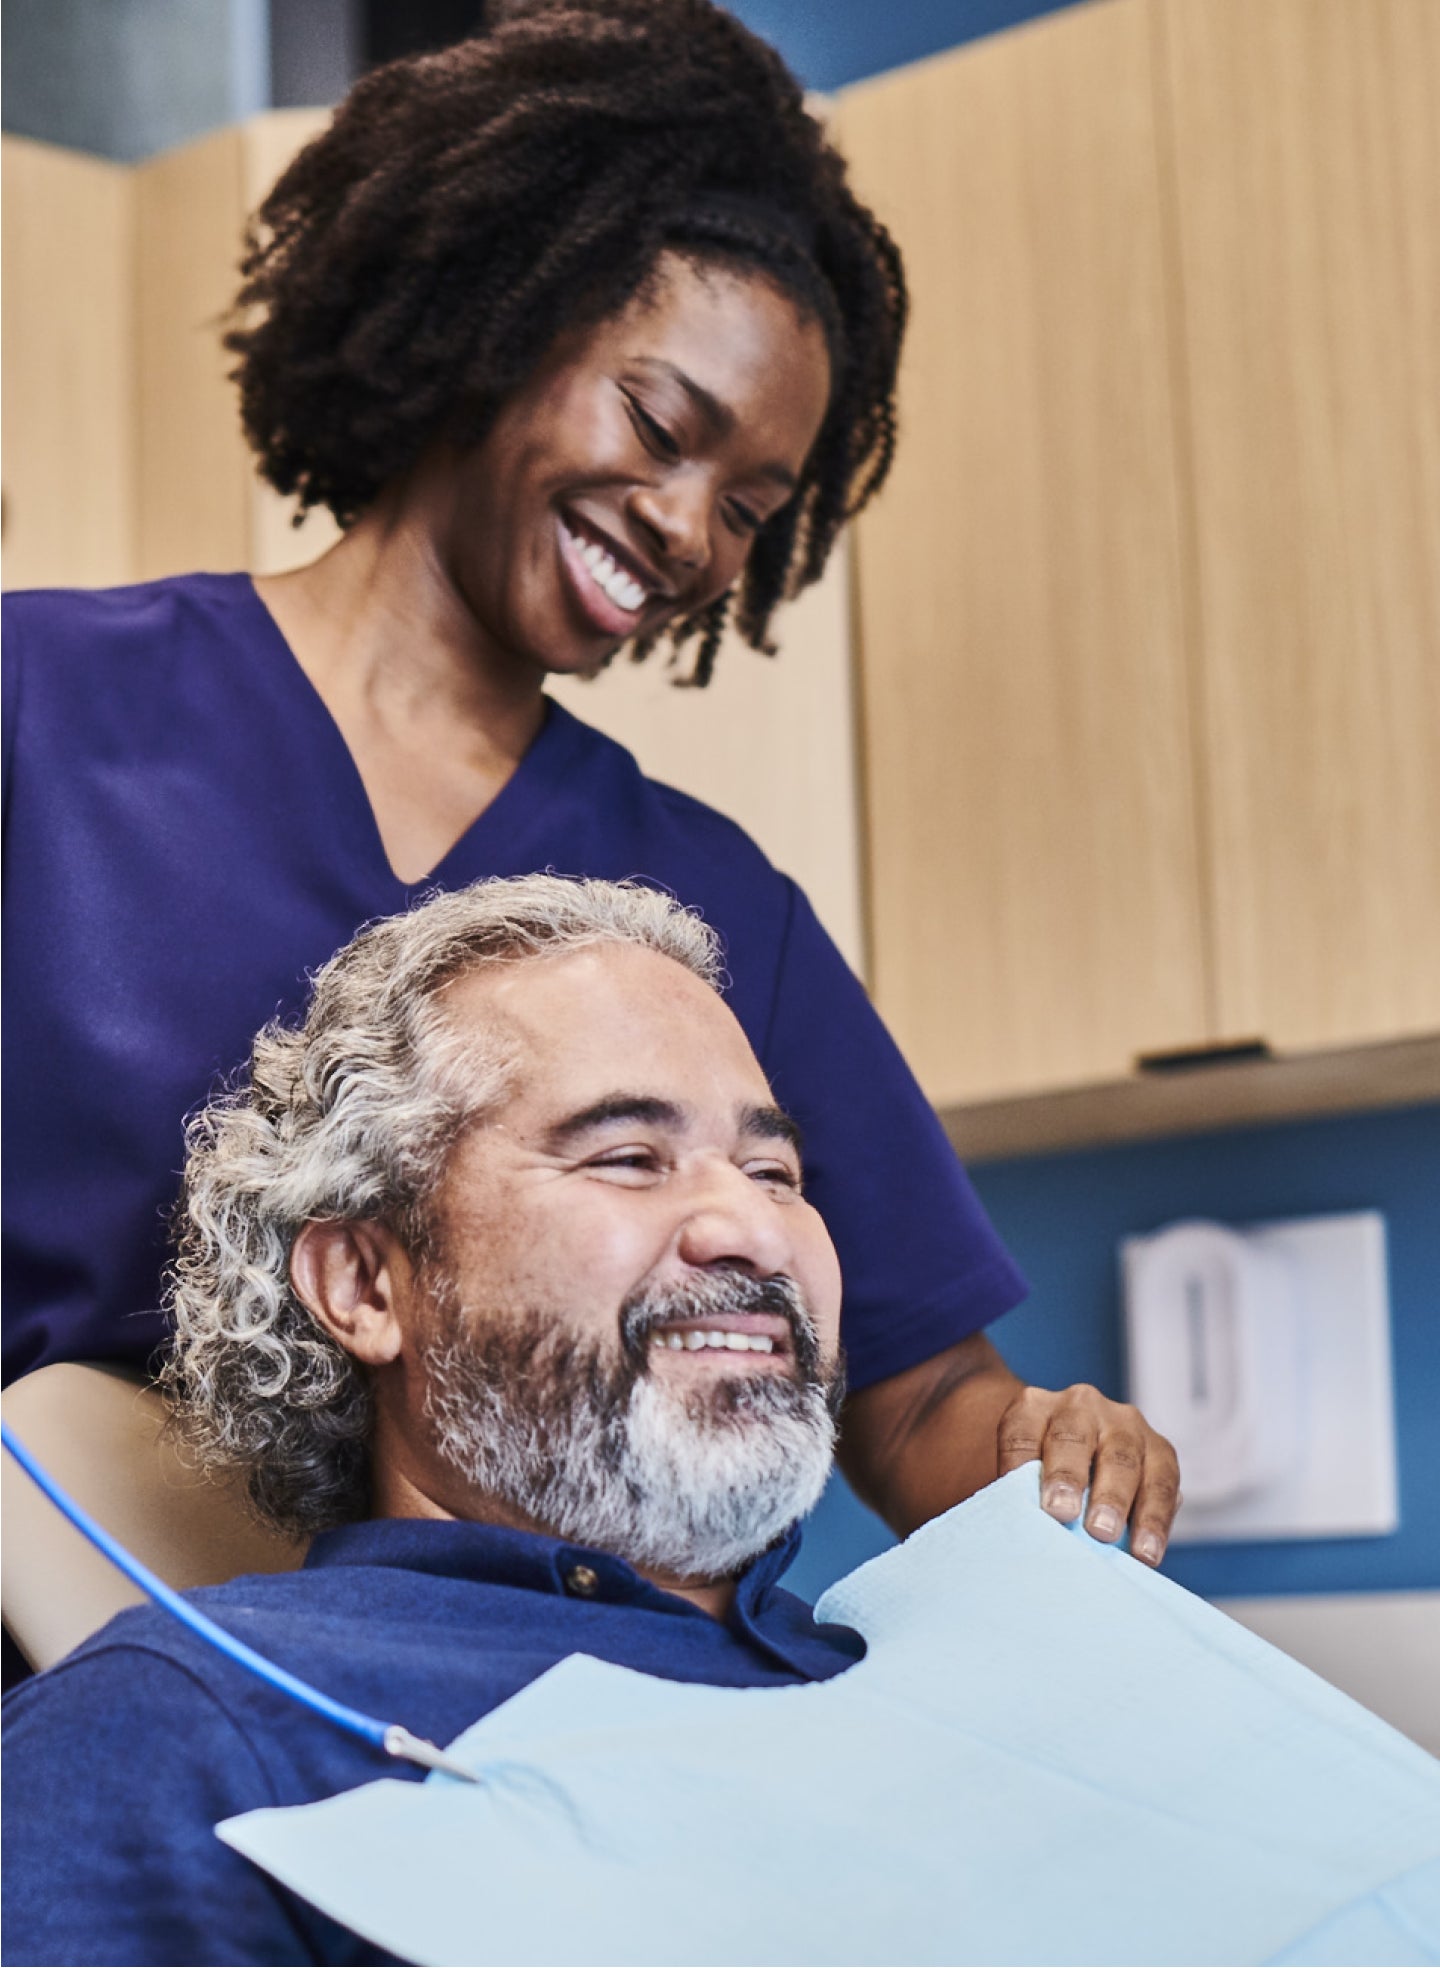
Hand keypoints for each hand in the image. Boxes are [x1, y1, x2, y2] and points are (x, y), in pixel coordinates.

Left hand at [996, 1383, 1180, 1565]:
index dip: (1022, 1465)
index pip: (1021, 1434)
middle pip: (1072, 1438)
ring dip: (1114, 1500)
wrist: (1078, 1467)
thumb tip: (1019, 1531)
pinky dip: (1154, 1521)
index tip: (1030, 1501)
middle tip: (1063, 1514)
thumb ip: (1019, 1495)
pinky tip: (1145, 1552)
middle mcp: (1079, 1406)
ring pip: (1122, 1458)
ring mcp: (1124, 1423)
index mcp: (1034, 1407)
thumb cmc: (1042, 1480)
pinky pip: (1163, 1484)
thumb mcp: (1021, 1478)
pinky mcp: (1160, 1450)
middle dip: (1069, 1477)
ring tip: (1104, 1535)